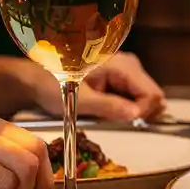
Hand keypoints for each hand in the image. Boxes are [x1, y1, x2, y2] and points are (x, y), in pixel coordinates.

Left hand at [31, 53, 164, 120]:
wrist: (36, 78)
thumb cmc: (53, 85)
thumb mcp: (80, 101)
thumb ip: (109, 106)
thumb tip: (136, 115)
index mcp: (122, 66)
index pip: (152, 94)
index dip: (143, 112)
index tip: (126, 123)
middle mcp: (130, 65)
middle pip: (153, 95)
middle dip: (139, 113)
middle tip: (116, 121)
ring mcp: (127, 70)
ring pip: (146, 97)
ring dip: (132, 111)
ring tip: (109, 115)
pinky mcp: (122, 77)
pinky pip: (135, 96)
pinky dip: (126, 107)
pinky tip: (108, 109)